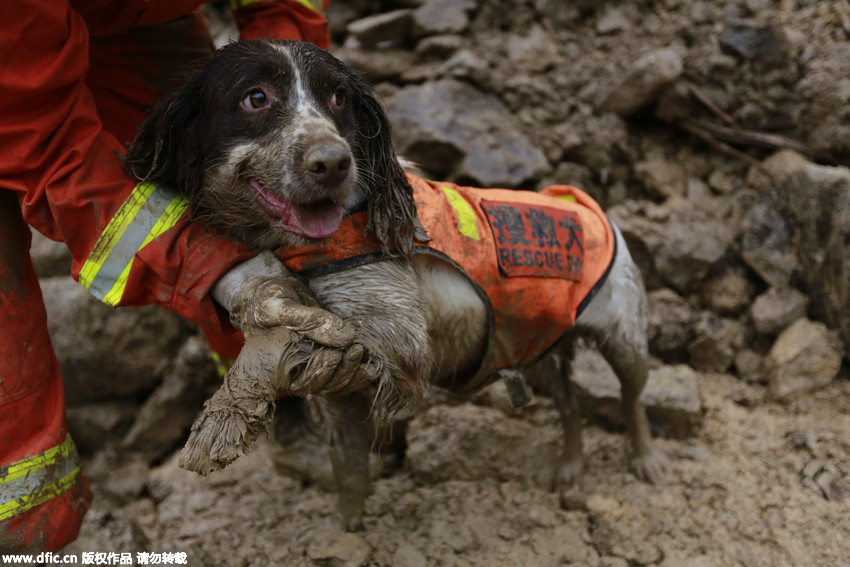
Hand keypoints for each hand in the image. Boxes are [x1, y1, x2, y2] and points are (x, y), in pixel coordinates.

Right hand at [212, 251, 374, 394]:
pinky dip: (356, 375)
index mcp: (277, 366)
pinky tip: (370, 367)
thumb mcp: (282, 306)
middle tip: (356, 349)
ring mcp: (308, 369)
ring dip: (352, 373)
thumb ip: (311, 321)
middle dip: (342, 371)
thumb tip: (347, 337)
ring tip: (362, 353)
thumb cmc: (267, 299)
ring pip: (333, 384)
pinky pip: (341, 377)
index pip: (301, 383)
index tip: (334, 354)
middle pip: (321, 386)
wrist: (268, 294)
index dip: (320, 373)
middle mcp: (293, 372)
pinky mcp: (322, 361)